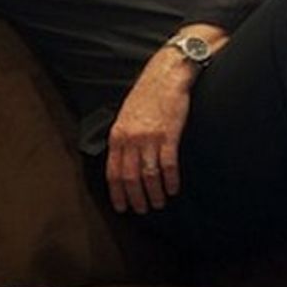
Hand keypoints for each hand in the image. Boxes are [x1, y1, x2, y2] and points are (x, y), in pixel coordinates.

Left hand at [105, 48, 195, 214]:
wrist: (166, 76)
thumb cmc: (146, 97)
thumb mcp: (125, 117)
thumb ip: (122, 140)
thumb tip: (121, 164)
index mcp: (117, 136)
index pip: (113, 172)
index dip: (117, 193)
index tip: (121, 207)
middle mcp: (130, 139)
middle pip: (130, 178)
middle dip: (135, 198)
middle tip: (142, 210)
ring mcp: (149, 138)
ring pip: (149, 175)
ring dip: (154, 193)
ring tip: (159, 203)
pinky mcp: (169, 135)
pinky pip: (168, 165)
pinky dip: (171, 180)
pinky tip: (173, 188)